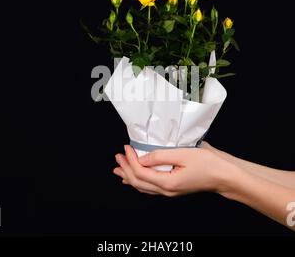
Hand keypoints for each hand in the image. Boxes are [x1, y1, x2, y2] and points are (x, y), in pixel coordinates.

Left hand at [113, 142, 230, 196]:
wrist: (223, 176)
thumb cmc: (207, 164)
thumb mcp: (183, 154)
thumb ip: (160, 156)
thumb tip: (142, 158)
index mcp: (167, 183)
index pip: (140, 172)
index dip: (130, 160)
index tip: (126, 148)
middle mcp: (166, 190)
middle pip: (138, 182)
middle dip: (125, 169)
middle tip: (117, 157)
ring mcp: (169, 192)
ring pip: (142, 187)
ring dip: (129, 177)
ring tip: (119, 170)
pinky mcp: (172, 189)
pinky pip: (150, 188)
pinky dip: (138, 183)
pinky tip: (134, 181)